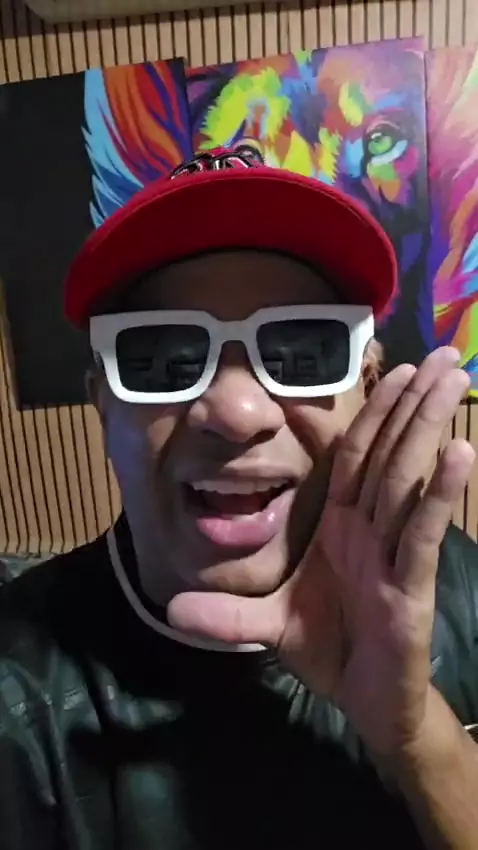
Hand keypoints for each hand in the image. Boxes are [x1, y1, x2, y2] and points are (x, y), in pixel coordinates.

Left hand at [168, 348, 474, 756]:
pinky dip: (438, 492)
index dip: (374, 413)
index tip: (393, 369)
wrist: (363, 700)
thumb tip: (173, 605)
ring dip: (429, 426)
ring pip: (408, 478)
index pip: (357, 456)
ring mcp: (392, 551)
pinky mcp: (410, 583)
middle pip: (390, 452)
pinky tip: (460, 452)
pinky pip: (421, 530)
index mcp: (341, 525)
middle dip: (414, 402)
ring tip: (452, 380)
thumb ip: (225, 615)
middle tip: (443, 355)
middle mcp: (370, 528)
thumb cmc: (327, 650)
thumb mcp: (266, 627)